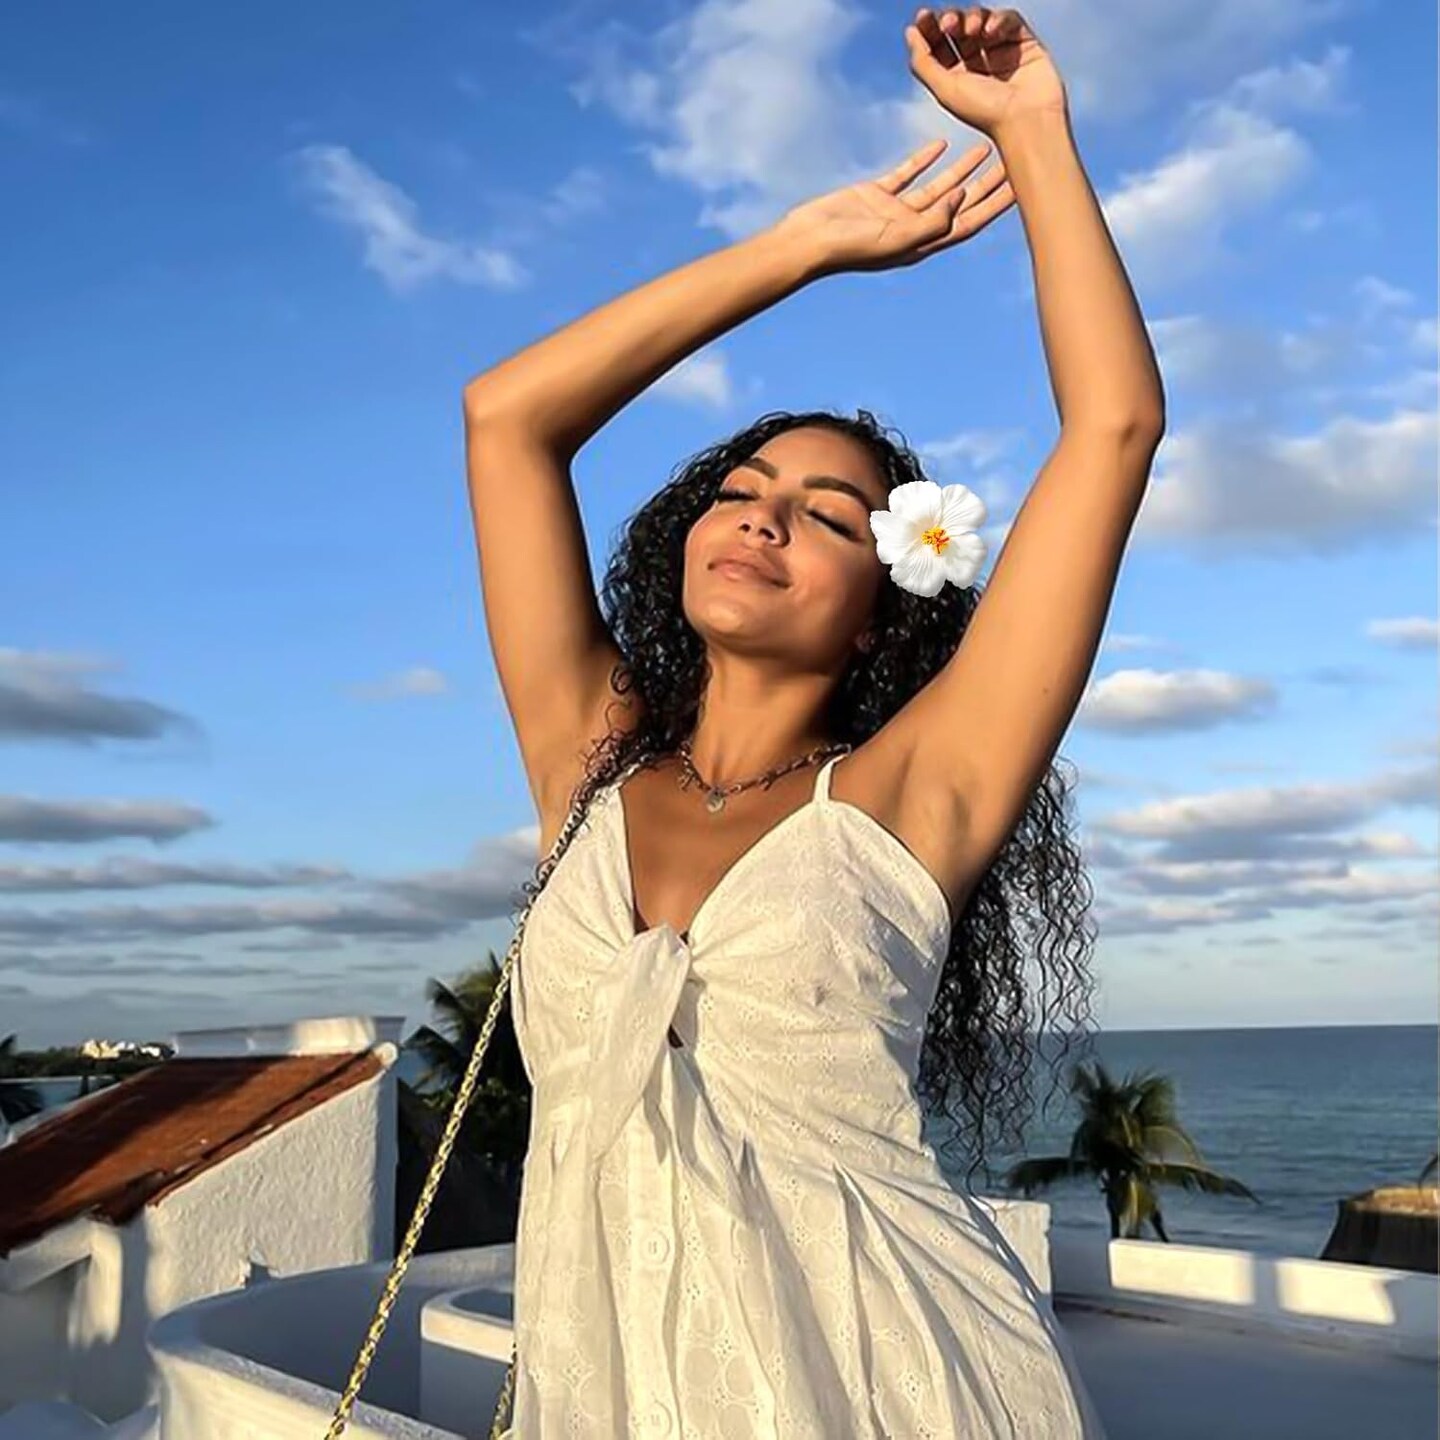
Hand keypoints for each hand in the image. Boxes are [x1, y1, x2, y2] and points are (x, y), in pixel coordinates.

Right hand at [772, 138, 1014, 277]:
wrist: (810, 241)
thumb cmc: (851, 247)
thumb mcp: (898, 238)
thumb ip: (933, 221)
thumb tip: (962, 198)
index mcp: (923, 244)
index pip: (969, 223)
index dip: (996, 206)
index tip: (1021, 186)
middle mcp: (914, 229)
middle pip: (961, 204)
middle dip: (988, 186)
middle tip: (1014, 162)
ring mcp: (896, 212)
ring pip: (938, 187)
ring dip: (962, 169)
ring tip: (986, 147)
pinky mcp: (877, 195)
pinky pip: (908, 175)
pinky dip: (924, 160)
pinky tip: (940, 144)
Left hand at [907, 7, 1066, 136]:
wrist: (1027, 120)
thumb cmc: (986, 112)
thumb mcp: (945, 89)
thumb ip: (923, 62)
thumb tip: (910, 32)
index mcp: (957, 76)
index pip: (940, 44)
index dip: (929, 28)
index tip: (922, 17)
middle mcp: (978, 63)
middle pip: (959, 27)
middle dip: (950, 19)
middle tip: (947, 24)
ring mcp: (1001, 51)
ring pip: (982, 19)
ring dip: (972, 18)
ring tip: (971, 29)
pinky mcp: (1024, 43)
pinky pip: (1009, 19)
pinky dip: (999, 19)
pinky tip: (991, 31)